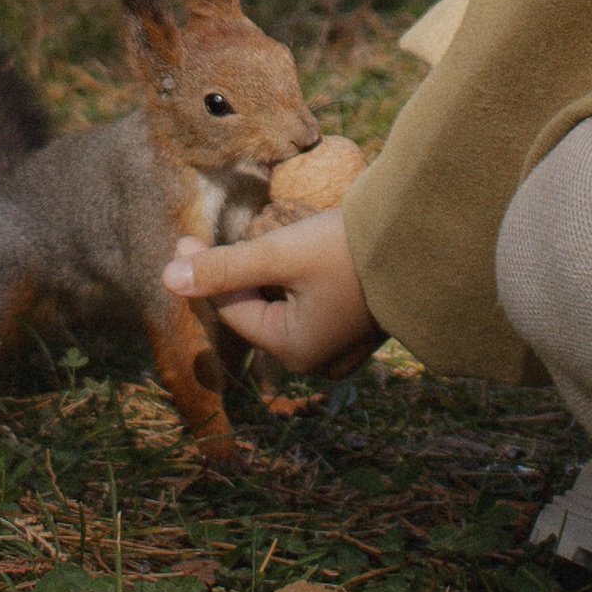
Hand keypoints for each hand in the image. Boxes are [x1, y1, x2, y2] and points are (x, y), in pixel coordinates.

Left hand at [163, 205, 378, 376]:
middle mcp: (317, 358)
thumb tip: (165, 278)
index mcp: (294, 350)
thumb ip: (224, 267)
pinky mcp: (359, 325)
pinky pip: (313, 304)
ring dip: (272, 273)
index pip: (232, 307)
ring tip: (274, 237)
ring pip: (285, 305)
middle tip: (227, 233)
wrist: (426, 241)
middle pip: (259, 309)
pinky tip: (305, 250)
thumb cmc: (350, 249)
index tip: (184, 238)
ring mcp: (341, 346)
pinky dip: (300, 279)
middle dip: (242, 272)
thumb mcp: (280, 253)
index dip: (205, 270)